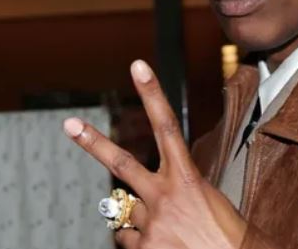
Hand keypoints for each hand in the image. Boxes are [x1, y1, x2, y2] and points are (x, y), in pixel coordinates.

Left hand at [63, 59, 246, 248]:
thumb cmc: (227, 236)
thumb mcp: (207, 201)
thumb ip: (175, 192)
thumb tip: (143, 200)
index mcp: (187, 178)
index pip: (166, 126)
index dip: (152, 93)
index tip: (138, 67)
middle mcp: (165, 195)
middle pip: (122, 162)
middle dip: (93, 143)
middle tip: (69, 124)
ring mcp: (152, 222)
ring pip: (127, 214)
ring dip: (142, 221)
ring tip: (170, 233)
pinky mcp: (144, 248)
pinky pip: (126, 240)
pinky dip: (140, 243)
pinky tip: (163, 245)